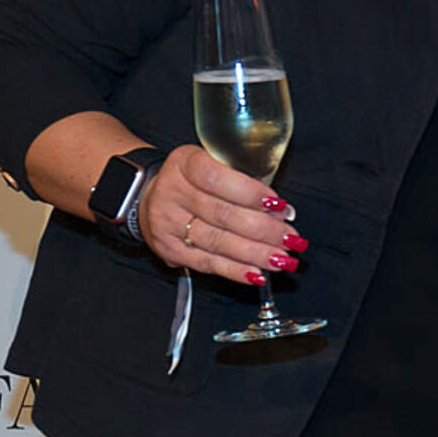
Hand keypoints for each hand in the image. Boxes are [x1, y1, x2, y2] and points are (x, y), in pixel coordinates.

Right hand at [138, 145, 303, 287]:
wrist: (148, 196)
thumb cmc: (193, 179)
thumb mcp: (213, 162)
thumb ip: (243, 180)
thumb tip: (281, 209)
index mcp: (185, 163)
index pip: (217, 178)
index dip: (251, 193)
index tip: (279, 205)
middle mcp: (172, 192)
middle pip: (223, 214)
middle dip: (264, 229)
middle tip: (290, 238)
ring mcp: (167, 223)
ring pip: (217, 241)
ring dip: (255, 253)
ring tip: (281, 258)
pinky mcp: (169, 250)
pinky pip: (206, 263)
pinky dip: (235, 270)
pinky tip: (256, 274)